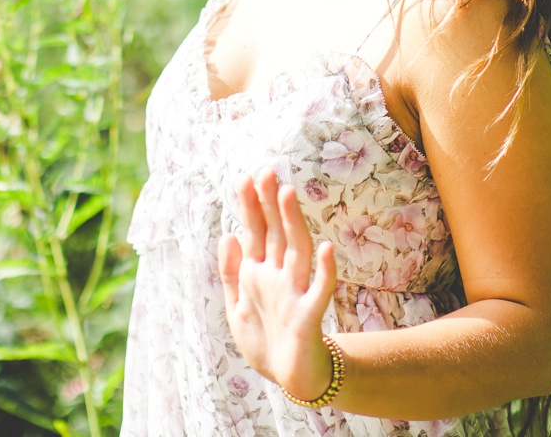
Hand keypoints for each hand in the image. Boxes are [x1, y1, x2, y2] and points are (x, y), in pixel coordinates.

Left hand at [217, 170, 339, 400]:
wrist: (291, 379)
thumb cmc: (266, 341)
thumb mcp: (237, 307)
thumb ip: (232, 273)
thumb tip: (226, 235)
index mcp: (259, 274)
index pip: (255, 232)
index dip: (250, 207)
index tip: (246, 178)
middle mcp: (279, 276)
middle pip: (275, 233)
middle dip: (270, 204)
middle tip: (267, 172)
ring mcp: (296, 292)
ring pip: (297, 251)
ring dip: (293, 223)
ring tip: (288, 194)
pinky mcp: (309, 315)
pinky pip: (319, 290)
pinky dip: (324, 271)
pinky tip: (324, 249)